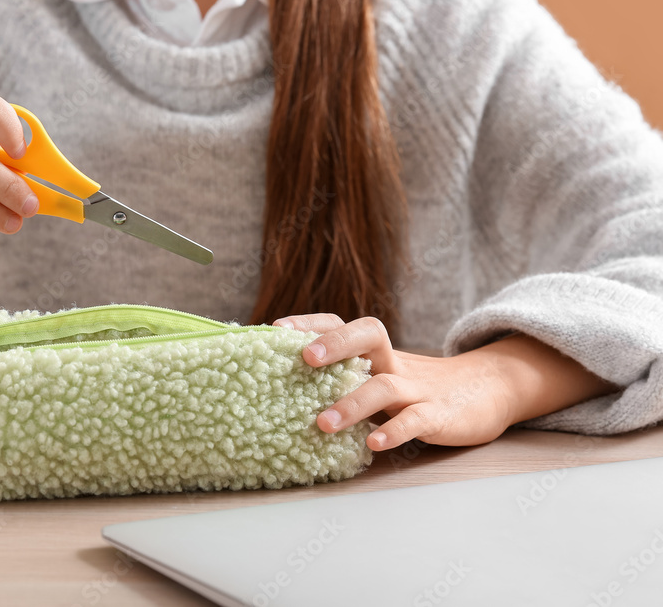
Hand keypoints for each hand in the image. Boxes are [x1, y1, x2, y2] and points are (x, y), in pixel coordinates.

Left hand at [273, 313, 518, 450]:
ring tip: (322, 423)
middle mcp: (394, 363)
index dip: (311, 323)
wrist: (489, 390)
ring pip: (385, 386)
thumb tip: (285, 384)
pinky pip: (416, 421)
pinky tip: (374, 443)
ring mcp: (418, 388)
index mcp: (377, 352)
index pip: (343, 323)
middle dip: (336, 342)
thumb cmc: (419, 387)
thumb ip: (346, 376)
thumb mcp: (382, 373)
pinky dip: (395, 430)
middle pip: (369, 335)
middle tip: (304, 357)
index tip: (276, 327)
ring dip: (352, 403)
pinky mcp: (440, 416)